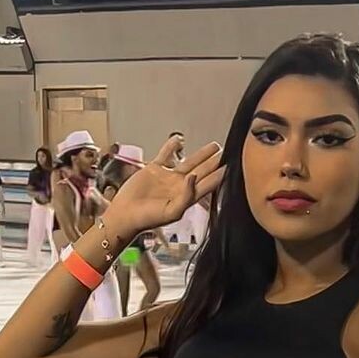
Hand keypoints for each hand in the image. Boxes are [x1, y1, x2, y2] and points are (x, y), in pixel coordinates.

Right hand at [105, 138, 223, 238]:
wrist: (126, 214)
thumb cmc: (148, 218)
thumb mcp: (171, 212)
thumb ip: (186, 196)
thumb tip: (194, 177)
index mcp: (187, 197)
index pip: (208, 184)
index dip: (220, 175)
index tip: (233, 166)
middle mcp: (180, 186)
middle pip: (203, 171)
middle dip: (215, 162)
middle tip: (229, 152)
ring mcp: (168, 177)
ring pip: (189, 161)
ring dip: (201, 154)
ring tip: (214, 146)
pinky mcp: (154, 169)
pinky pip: (166, 155)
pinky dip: (172, 146)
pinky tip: (180, 139)